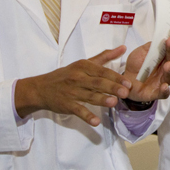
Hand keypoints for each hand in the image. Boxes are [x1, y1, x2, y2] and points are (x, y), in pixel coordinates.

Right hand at [15, 47, 134, 126]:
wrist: (40, 88)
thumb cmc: (66, 75)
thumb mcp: (84, 63)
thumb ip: (105, 56)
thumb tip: (123, 48)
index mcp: (83, 66)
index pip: (102, 71)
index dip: (116, 77)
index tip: (129, 83)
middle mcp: (77, 78)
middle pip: (97, 83)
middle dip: (112, 87)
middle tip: (125, 93)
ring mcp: (72, 92)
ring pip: (89, 96)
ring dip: (101, 100)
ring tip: (114, 102)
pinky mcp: (66, 105)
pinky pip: (78, 111)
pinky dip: (86, 116)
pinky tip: (96, 122)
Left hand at [122, 26, 169, 106]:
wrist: (125, 82)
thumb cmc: (137, 65)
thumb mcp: (141, 52)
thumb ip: (151, 46)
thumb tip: (161, 38)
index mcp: (165, 56)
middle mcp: (168, 68)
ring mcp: (164, 80)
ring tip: (168, 65)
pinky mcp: (157, 92)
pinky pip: (164, 93)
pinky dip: (165, 90)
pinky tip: (164, 86)